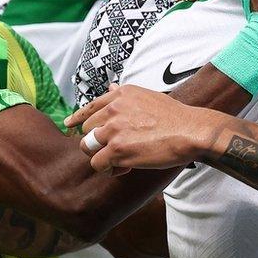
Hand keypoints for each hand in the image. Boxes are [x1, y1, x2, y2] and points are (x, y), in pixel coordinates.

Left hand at [64, 84, 214, 171]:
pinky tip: (124, 168)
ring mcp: (113, 129)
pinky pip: (99, 163)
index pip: (90, 107)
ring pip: (89, 148)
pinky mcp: (117, 149)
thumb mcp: (146, 96)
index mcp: (119, 95)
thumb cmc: (173, 116)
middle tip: (114, 150)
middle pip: (87, 130)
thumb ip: (125, 96)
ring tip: (119, 161)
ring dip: (101, 157)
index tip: (69, 125)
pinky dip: (110, 169)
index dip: (77, 118)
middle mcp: (112, 109)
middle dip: (96, 142)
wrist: (189, 130)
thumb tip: (111, 87)